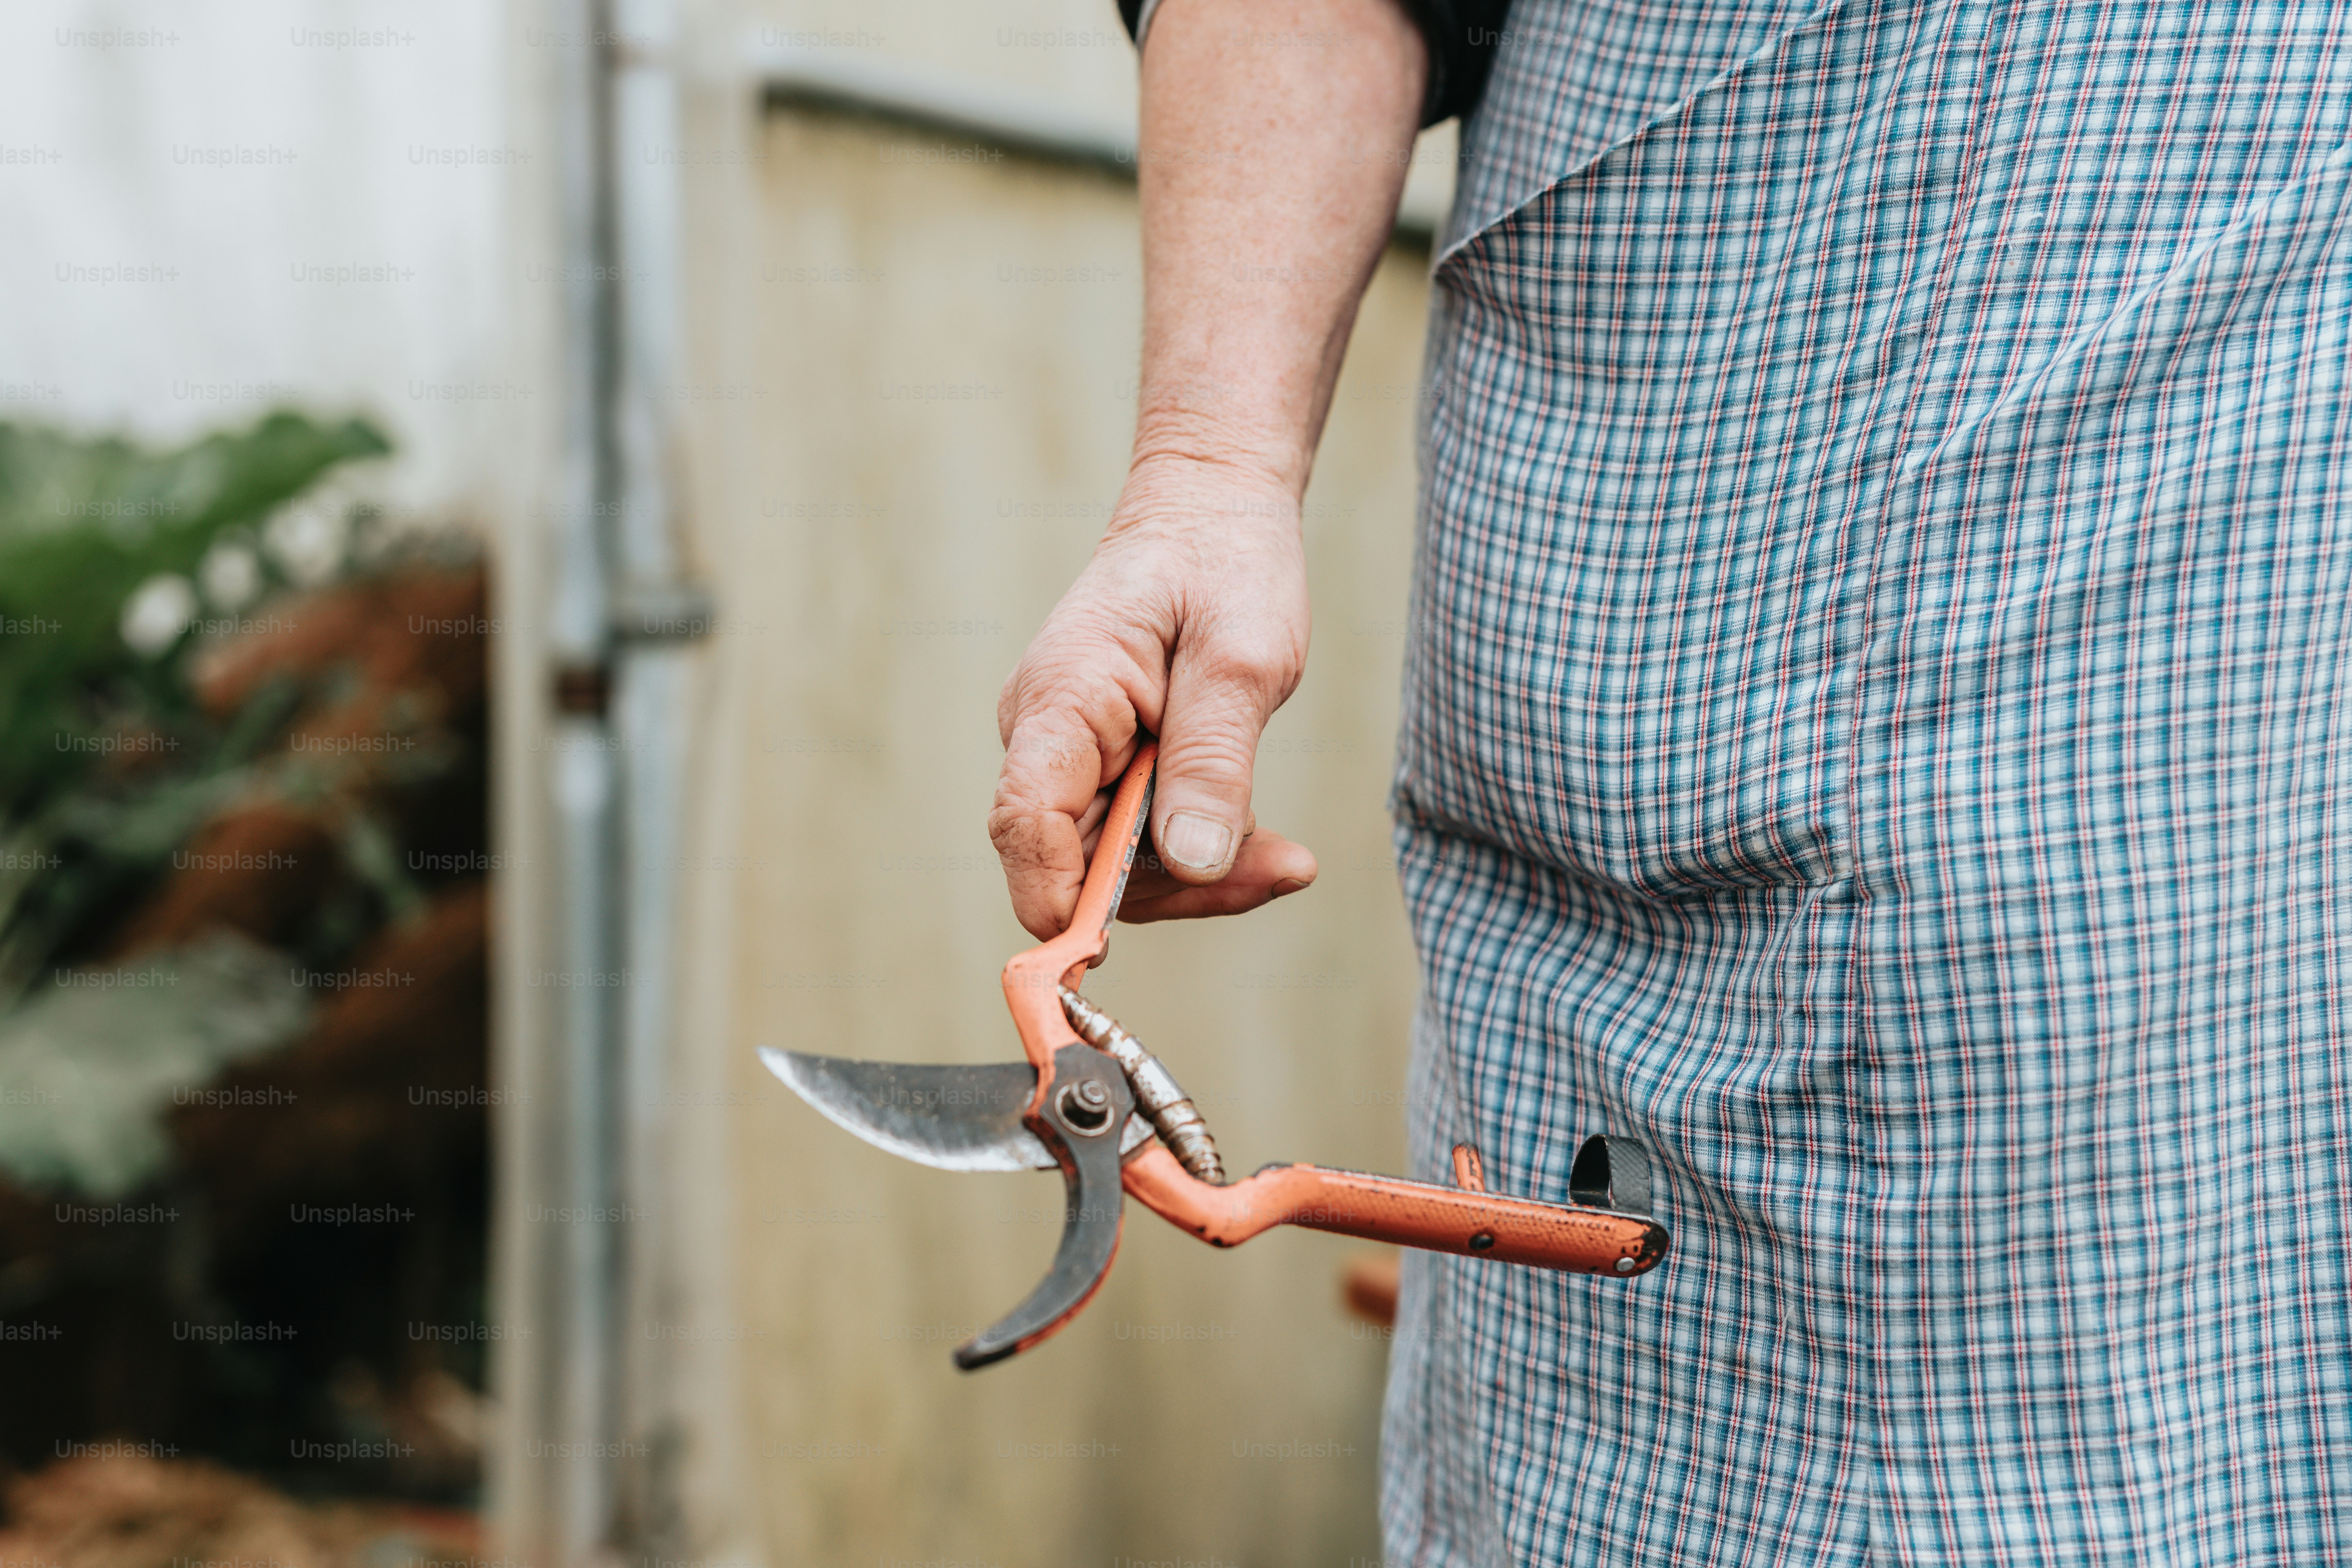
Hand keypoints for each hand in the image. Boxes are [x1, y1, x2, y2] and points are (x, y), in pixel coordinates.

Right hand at [991, 452, 1319, 940]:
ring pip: (1111, 864)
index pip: (1026, 821)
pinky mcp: (1104, 769)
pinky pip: (1137, 840)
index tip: (1111, 951)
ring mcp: (1070, 755)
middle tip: (1281, 870)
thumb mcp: (1241, 660)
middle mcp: (1046, 735)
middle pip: (1074, 863)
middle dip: (1174, 889)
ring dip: (1197, 876)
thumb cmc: (1224, 566)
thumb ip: (1212, 762)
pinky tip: (1261, 845)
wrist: (1213, 514)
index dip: (1059, 896)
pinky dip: (1197, 851)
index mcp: (1062, 700)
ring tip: (1284, 856)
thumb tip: (1192, 862)